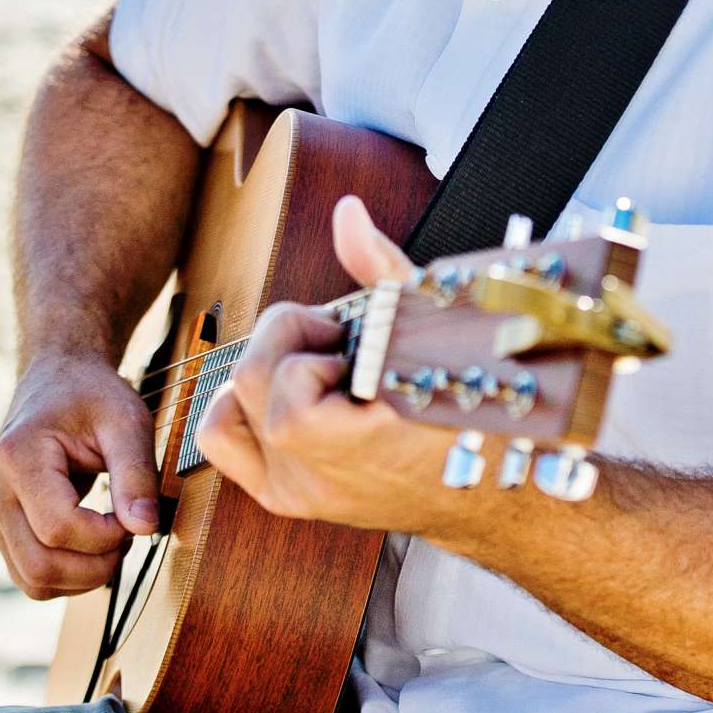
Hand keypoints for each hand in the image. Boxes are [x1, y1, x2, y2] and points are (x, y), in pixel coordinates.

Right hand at [0, 350, 159, 598]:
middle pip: (39, 566)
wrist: (57, 379)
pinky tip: (93, 546)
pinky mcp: (1, 526)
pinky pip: (30, 576)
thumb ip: (136, 474)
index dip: (104, 536)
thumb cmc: (93, 395)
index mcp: (19, 456)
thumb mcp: (126, 421)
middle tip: (127, 535)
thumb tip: (145, 528)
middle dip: (95, 567)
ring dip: (82, 578)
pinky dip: (67, 576)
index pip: (58, 528)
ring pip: (32, 581)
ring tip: (112, 539)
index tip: (132, 515)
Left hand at [196, 197, 453, 531]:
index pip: (290, 373)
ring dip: (271, 374)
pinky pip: (222, 438)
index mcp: (354, 444)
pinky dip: (242, 406)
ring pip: (230, 404)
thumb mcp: (435, 329)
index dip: (318, 335)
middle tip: (342, 346)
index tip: (358, 338)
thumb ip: (380, 270)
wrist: (490, 489)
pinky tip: (289, 395)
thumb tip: (347, 214)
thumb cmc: (470, 405)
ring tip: (322, 375)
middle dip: (293, 341)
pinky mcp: (283, 498)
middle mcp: (315, 477)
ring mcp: (296, 493)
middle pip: (252, 375)